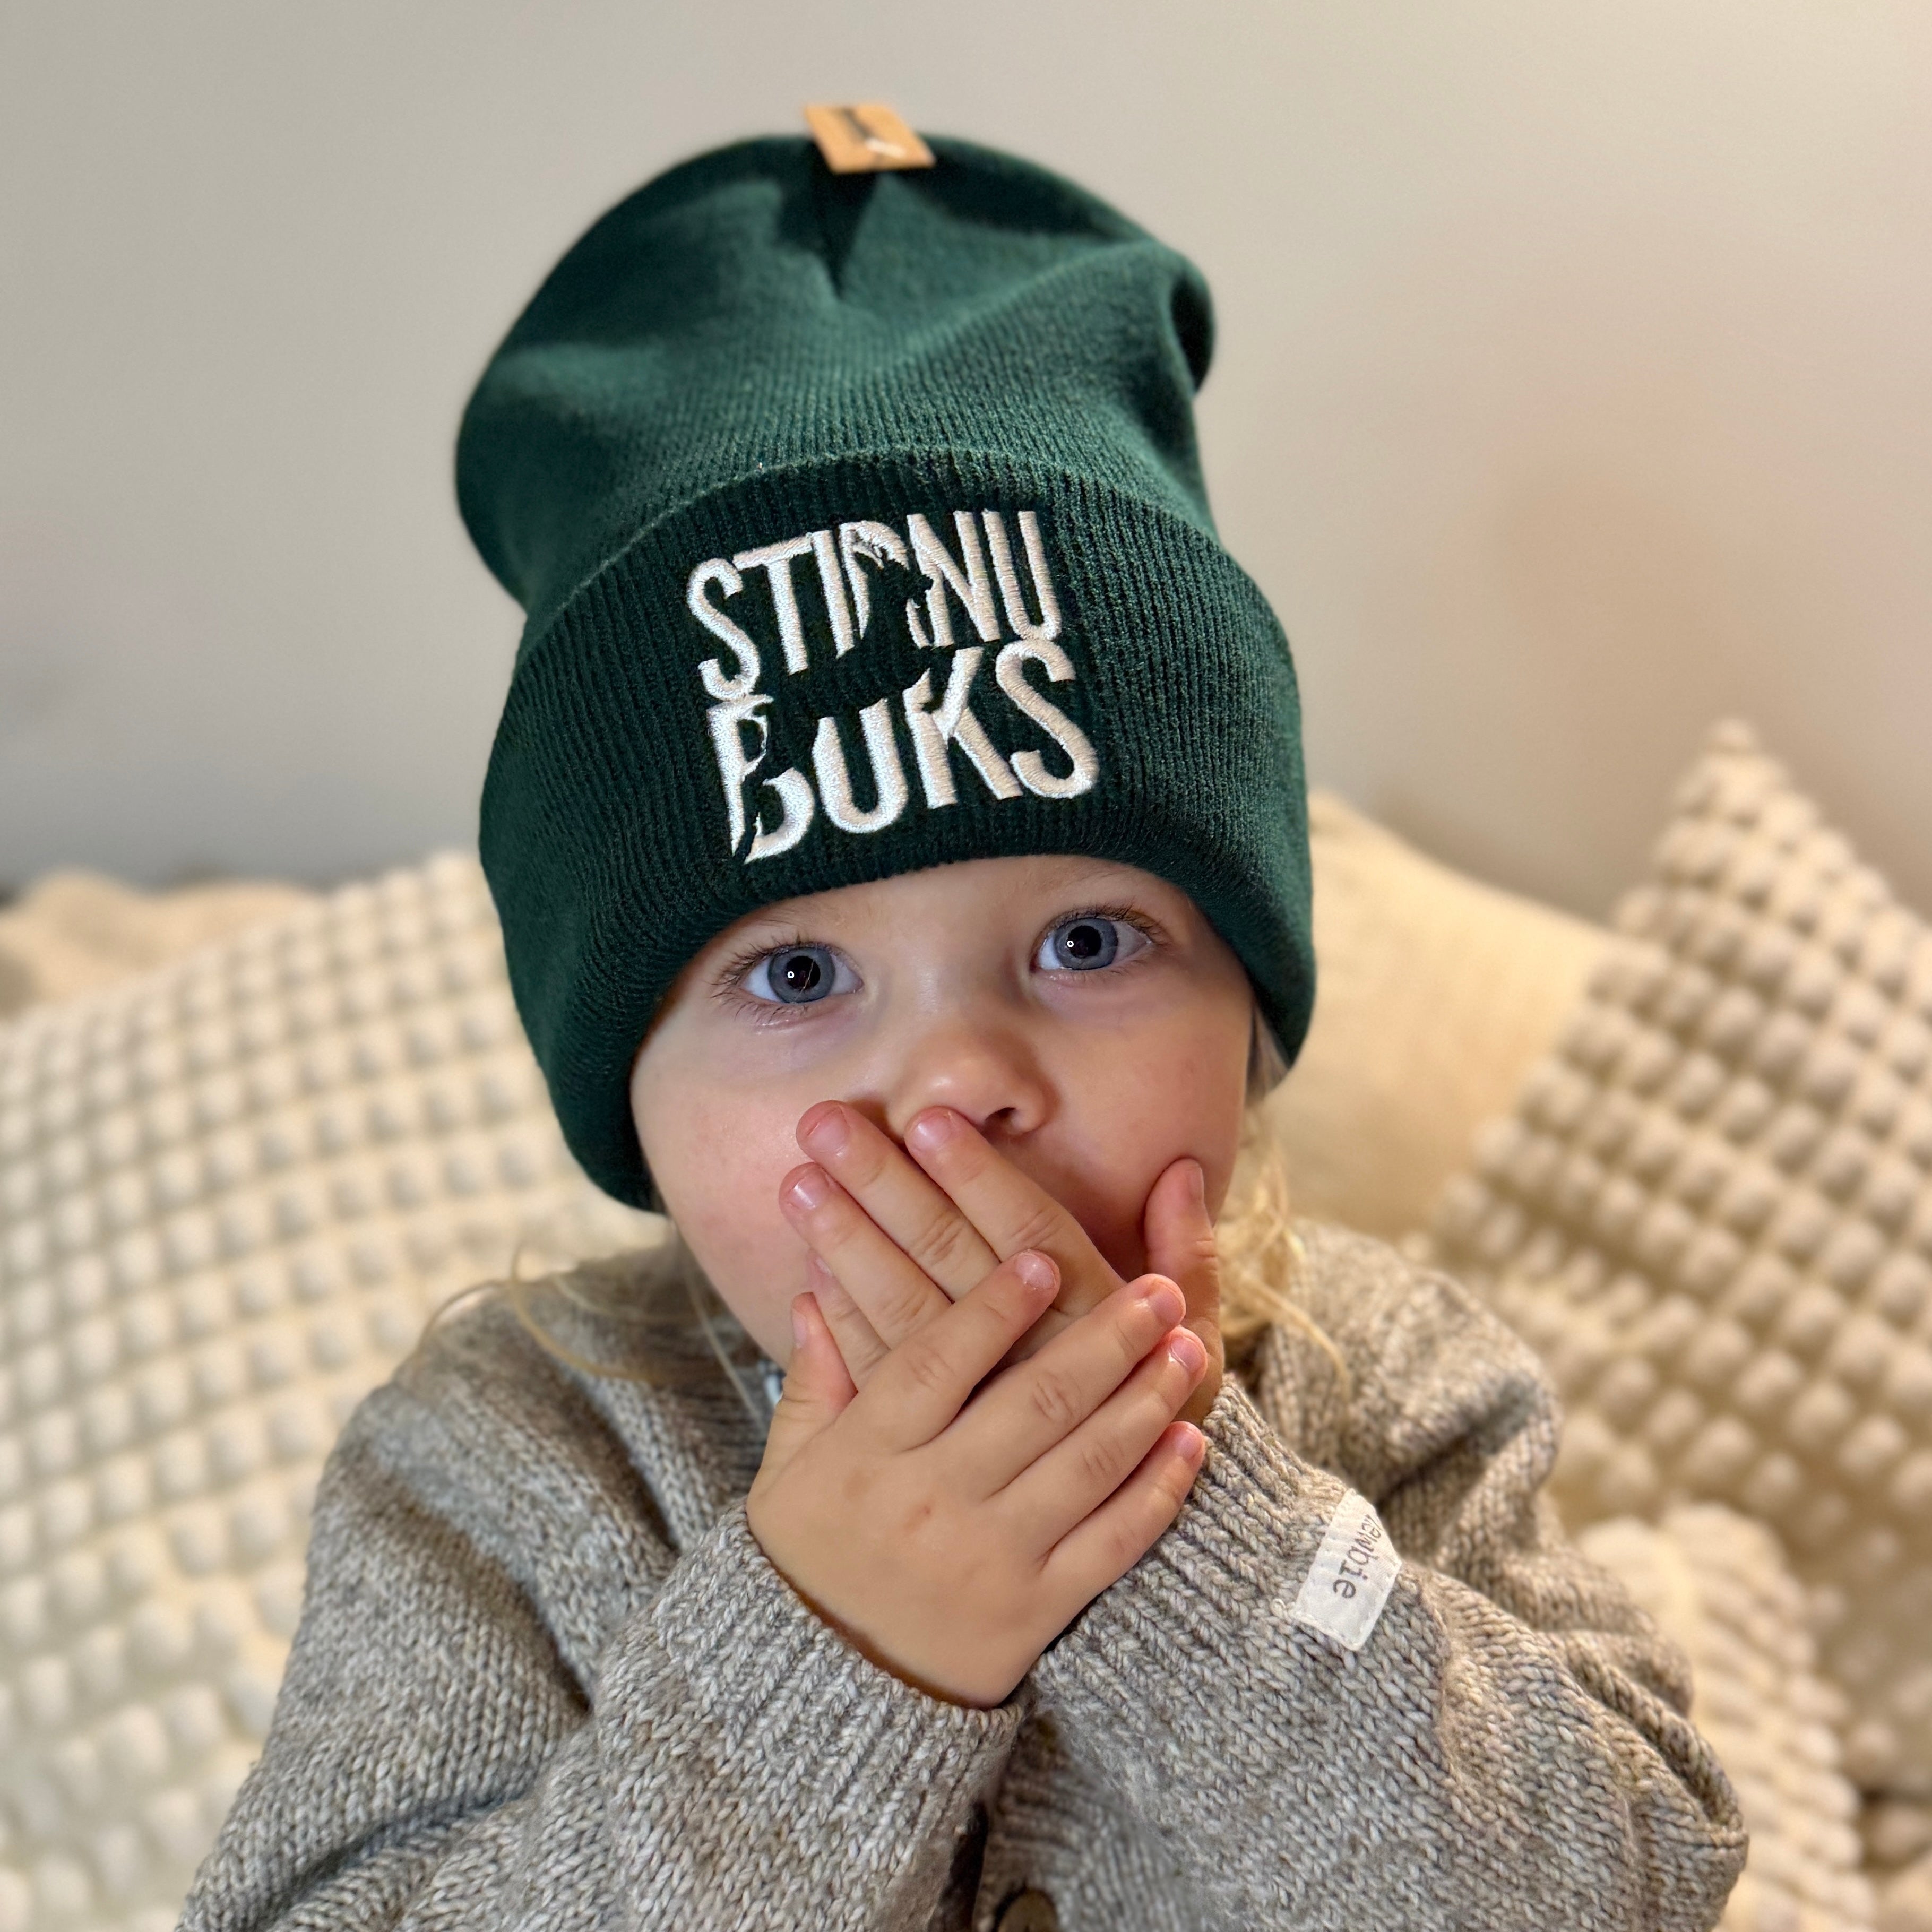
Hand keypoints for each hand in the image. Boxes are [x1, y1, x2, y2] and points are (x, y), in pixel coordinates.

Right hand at [746, 1251, 1208, 1706]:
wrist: (826, 1698)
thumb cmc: (808, 1560)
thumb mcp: (787, 1471)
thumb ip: (813, 1379)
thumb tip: (815, 1290)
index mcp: (867, 1455)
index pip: (939, 1361)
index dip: (995, 1307)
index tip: (1044, 1258)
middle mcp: (931, 1502)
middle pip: (1036, 1401)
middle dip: (1106, 1337)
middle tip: (1155, 1290)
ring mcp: (989, 1560)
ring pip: (1086, 1463)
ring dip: (1146, 1399)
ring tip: (1186, 1347)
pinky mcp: (1035, 1613)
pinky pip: (1111, 1542)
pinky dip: (1158, 1490)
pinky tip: (1190, 1441)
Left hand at [777, 1103, 1223, 1424]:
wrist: (1133, 1574)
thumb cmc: (1163, 1422)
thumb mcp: (1194, 1343)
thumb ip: (1187, 1254)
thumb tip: (1182, 1170)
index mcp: (1094, 1318)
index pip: (1026, 1230)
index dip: (976, 1176)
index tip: (925, 1118)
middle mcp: (1029, 1362)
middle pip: (948, 1258)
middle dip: (885, 1187)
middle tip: (825, 1124)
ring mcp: (974, 1416)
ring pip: (904, 1316)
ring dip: (849, 1244)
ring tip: (798, 1182)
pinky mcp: (933, 1456)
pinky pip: (882, 1383)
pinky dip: (844, 1328)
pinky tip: (809, 1275)